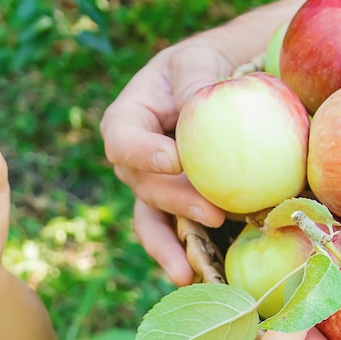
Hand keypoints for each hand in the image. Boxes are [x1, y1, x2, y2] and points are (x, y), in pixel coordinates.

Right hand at [100, 41, 236, 284]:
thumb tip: (200, 105)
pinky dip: (185, 255)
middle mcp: (133, 163)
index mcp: (126, 121)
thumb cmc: (202, 67)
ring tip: (189, 270)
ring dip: (171, 245)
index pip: (123, 139)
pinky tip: (199, 277)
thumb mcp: (197, 62)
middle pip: (144, 187)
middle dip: (176, 202)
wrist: (218, 86)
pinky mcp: (176, 209)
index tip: (175, 158)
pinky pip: (175, 235)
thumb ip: (195, 80)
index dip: (144, 153)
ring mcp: (152, 189)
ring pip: (152, 220)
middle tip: (214, 212)